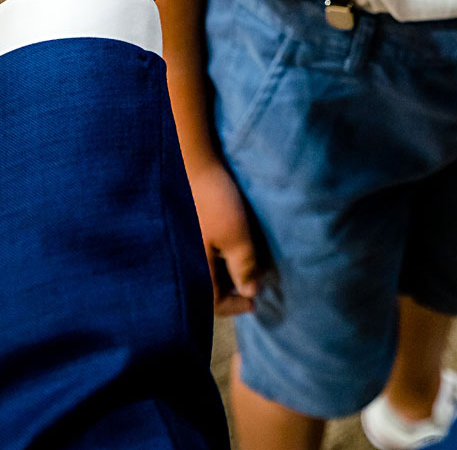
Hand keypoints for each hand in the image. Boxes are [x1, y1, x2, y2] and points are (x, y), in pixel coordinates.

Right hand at [187, 158, 263, 315]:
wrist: (189, 166)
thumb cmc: (214, 202)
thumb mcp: (235, 235)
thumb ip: (243, 265)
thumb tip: (250, 292)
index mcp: (194, 269)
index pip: (212, 302)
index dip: (235, 306)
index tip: (255, 303)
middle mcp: (184, 263)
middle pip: (207, 288)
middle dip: (230, 291)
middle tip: (253, 286)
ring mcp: (184, 246)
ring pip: (205, 272)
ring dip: (225, 274)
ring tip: (247, 268)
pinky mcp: (186, 231)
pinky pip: (203, 255)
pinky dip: (218, 259)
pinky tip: (231, 249)